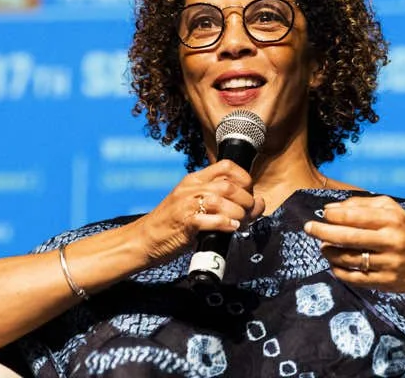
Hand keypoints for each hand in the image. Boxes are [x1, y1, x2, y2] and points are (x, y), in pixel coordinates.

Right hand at [133, 159, 265, 263]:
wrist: (145, 239)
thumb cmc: (174, 224)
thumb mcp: (195, 204)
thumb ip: (223, 202)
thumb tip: (259, 203)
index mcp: (194, 180)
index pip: (226, 166)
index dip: (244, 178)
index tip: (249, 192)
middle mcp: (190, 188)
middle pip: (228, 185)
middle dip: (246, 200)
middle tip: (248, 213)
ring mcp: (186, 204)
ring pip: (221, 201)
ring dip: (238, 213)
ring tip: (240, 223)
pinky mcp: (184, 223)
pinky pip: (210, 219)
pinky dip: (225, 224)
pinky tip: (231, 228)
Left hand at [303, 194, 404, 293]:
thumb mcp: (392, 210)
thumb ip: (363, 204)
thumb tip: (331, 208)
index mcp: (391, 219)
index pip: (354, 216)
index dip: (333, 215)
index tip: (321, 214)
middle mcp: (390, 240)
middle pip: (348, 237)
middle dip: (323, 232)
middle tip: (308, 228)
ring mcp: (388, 263)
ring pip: (349, 259)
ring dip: (330, 252)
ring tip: (323, 247)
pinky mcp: (386, 282)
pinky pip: (356, 278)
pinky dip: (340, 271)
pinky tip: (334, 265)